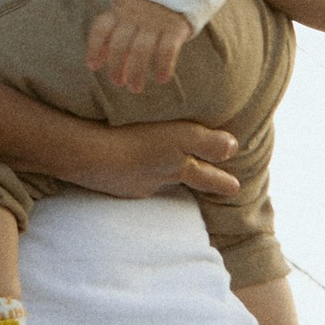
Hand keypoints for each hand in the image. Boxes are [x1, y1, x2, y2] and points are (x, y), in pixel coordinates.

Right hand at [52, 116, 237, 202]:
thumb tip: (233, 148)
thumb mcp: (178, 135)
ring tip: (166, 171)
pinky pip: (131, 179)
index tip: (236, 188)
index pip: (206, 177)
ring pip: (156, 181)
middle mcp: (159, 180)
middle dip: (200, 184)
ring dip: (163, 177)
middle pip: (183, 182)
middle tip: (215, 189)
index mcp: (178, 168)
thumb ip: (206, 142)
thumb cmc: (134, 138)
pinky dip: (135, 173)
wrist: (88, 154)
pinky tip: (129, 165)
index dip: (221, 181)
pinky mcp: (112, 182)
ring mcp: (134, 184)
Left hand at [87, 0, 192, 93]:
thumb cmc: (148, 8)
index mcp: (120, 11)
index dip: (95, 48)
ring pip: (141, 49)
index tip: (93, 67)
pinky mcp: (175, 27)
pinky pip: (167, 49)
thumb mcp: (127, 13)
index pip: (101, 28)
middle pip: (120, 44)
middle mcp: (135, 16)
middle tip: (118, 83)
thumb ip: (112, 33)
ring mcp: (155, 21)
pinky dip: (163, 66)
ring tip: (135, 88)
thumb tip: (94, 62)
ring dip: (136, 72)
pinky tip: (161, 79)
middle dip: (116, 66)